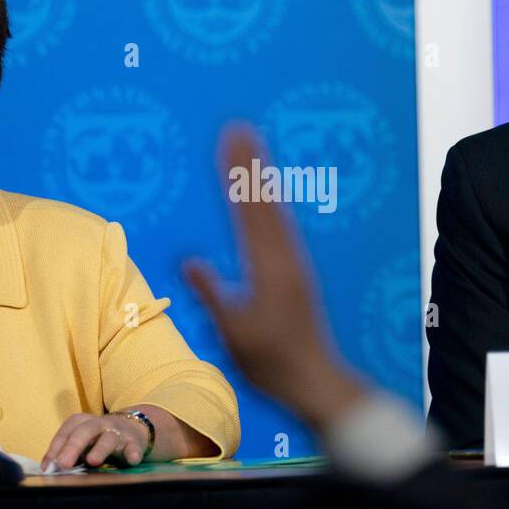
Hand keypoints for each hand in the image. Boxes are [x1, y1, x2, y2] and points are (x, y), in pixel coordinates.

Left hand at [40, 413, 147, 469]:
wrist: (134, 428)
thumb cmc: (99, 439)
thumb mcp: (83, 442)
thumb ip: (66, 453)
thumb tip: (48, 469)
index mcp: (83, 422)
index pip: (67, 431)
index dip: (55, 448)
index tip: (48, 467)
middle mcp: (100, 424)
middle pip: (85, 431)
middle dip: (73, 446)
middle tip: (63, 464)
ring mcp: (118, 432)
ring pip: (108, 438)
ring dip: (100, 449)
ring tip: (93, 461)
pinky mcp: (134, 442)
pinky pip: (133, 447)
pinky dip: (133, 452)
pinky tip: (132, 460)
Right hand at [183, 124, 367, 432]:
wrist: (316, 381)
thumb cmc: (272, 364)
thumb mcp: (234, 333)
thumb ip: (213, 295)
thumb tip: (191, 260)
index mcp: (269, 268)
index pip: (249, 211)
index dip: (238, 174)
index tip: (228, 142)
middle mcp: (286, 258)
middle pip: (265, 201)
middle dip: (250, 163)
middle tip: (239, 128)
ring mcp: (296, 264)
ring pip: (277, 211)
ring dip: (263, 178)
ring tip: (251, 149)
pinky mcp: (299, 273)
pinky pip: (283, 226)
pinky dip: (272, 203)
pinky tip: (268, 196)